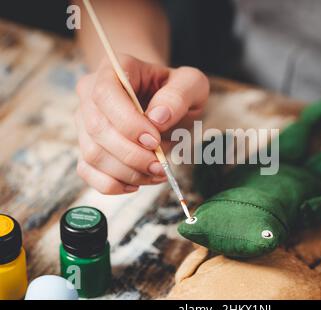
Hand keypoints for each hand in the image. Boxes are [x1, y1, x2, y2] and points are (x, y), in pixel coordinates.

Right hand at [75, 54, 208, 193]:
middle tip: (160, 165)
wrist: (163, 101)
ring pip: (92, 154)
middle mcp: (91, 93)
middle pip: (96, 128)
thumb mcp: (191, 84)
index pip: (106, 94)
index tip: (154, 141)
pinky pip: (87, 171)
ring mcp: (84, 121)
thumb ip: (178, 95)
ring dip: (126, 172)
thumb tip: (157, 117)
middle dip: (131, 154)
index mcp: (114, 69)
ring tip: (156, 172)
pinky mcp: (86, 146)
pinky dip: (112, 184)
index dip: (128, 122)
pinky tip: (136, 182)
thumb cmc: (176, 91)